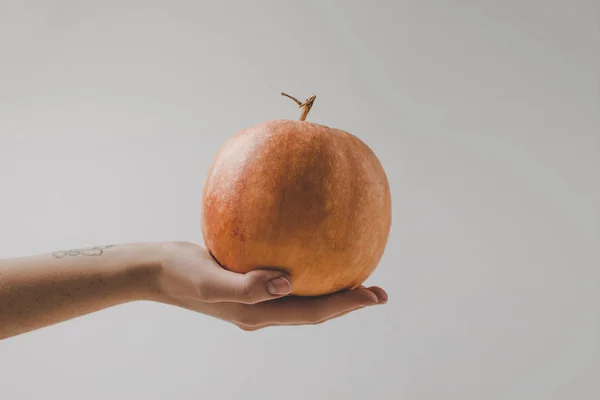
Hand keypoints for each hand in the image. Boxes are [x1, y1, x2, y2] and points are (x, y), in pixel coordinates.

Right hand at [154, 241, 386, 330]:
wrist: (157, 271)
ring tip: (355, 273)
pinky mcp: (249, 282)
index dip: (346, 306)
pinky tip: (310, 246)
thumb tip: (288, 282)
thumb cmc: (179, 274)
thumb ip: (245, 286)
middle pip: (315, 310)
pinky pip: (284, 277)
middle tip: (378, 291)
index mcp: (259, 314)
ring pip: (303, 296)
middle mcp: (263, 310)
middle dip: (347, 302)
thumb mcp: (208, 281)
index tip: (375, 295)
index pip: (313, 313)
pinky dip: (306, 269)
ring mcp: (256, 299)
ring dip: (330, 289)